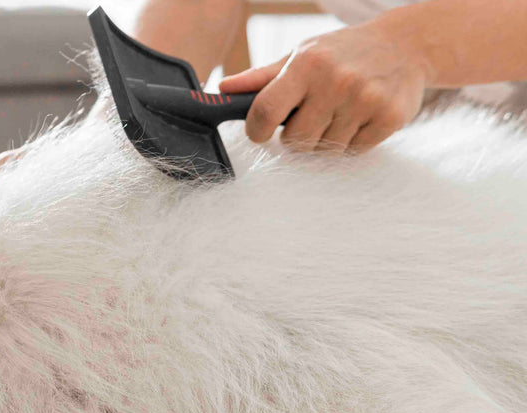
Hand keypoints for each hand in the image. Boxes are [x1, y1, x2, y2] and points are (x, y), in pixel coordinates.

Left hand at [220, 22, 432, 152]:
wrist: (405, 45)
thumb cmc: (341, 53)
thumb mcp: (300, 55)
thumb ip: (261, 78)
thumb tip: (222, 89)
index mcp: (306, 64)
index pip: (265, 112)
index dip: (257, 130)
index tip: (260, 133)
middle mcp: (335, 81)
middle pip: (295, 141)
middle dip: (297, 136)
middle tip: (311, 117)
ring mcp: (364, 100)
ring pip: (324, 149)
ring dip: (325, 139)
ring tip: (338, 113)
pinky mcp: (389, 118)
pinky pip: (353, 151)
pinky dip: (352, 141)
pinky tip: (359, 117)